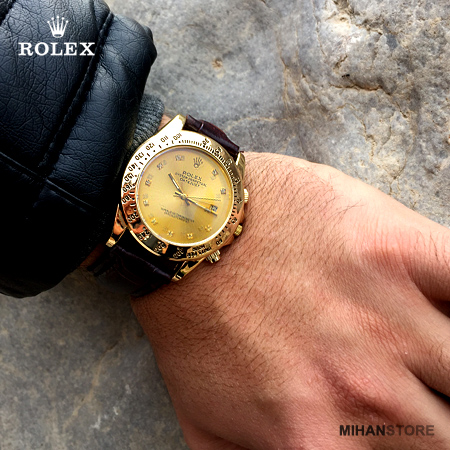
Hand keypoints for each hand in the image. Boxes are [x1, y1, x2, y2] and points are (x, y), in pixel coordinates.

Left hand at [132, 152, 449, 449]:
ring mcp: (388, 312)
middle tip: (396, 388)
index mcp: (317, 437)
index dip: (401, 448)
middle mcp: (364, 387)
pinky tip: (444, 298)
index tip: (394, 429)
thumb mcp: (205, 420)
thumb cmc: (196, 316)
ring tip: (414, 350)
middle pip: (444, 433)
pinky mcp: (397, 249)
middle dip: (427, 418)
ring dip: (442, 363)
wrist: (190, 233)